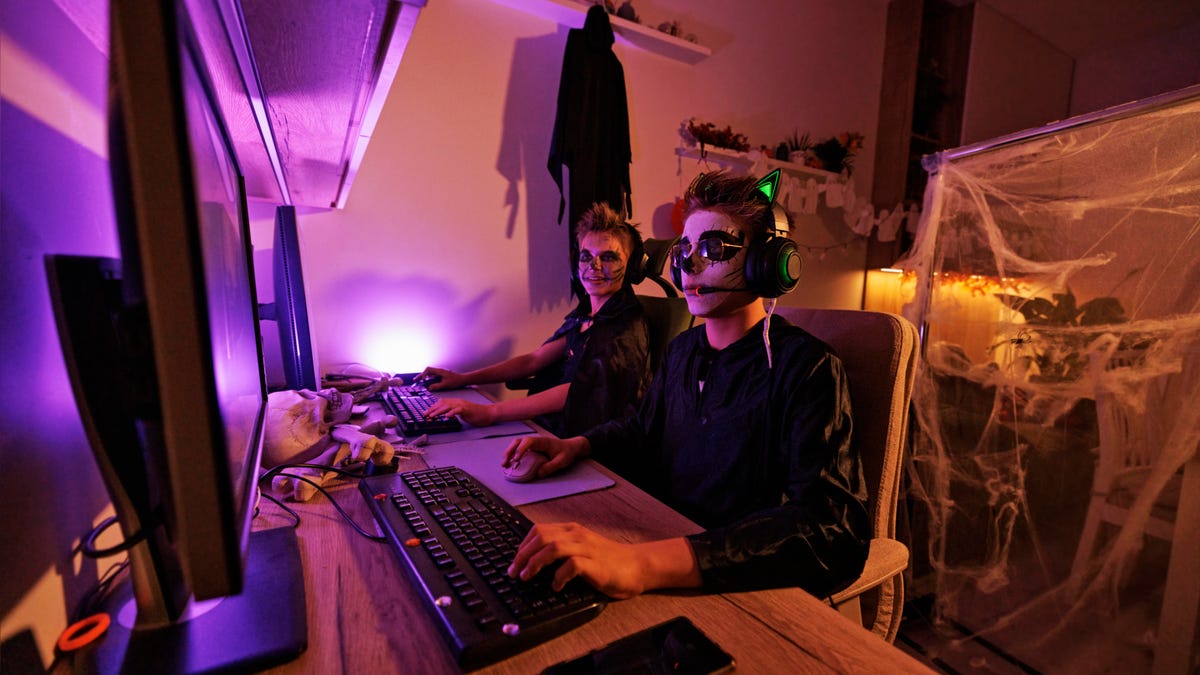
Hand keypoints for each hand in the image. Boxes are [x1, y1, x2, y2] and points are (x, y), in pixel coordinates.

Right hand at [417, 366, 464, 390]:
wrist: (463, 379)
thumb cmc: (456, 381)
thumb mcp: (446, 385)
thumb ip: (437, 386)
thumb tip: (429, 388)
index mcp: (440, 371)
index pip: (428, 369)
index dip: (424, 374)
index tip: (423, 380)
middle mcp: (439, 371)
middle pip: (427, 371)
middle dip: (421, 375)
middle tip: (415, 380)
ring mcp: (440, 373)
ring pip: (430, 374)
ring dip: (424, 377)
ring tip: (418, 381)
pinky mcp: (441, 376)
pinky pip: (433, 376)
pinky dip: (429, 379)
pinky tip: (426, 382)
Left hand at [424, 397, 496, 425]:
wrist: (488, 413)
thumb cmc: (477, 414)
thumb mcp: (462, 413)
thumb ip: (454, 413)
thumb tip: (445, 415)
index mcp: (456, 402)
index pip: (442, 403)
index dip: (433, 407)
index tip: (427, 413)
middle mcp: (458, 402)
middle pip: (442, 403)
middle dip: (432, 409)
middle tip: (425, 415)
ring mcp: (463, 405)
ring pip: (448, 406)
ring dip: (439, 411)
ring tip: (432, 416)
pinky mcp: (467, 409)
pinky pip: (458, 410)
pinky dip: (451, 413)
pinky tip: (447, 416)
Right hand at [502, 435, 586, 478]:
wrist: (570, 447)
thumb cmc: (566, 452)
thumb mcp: (562, 461)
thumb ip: (550, 467)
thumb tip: (537, 474)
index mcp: (543, 442)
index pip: (528, 442)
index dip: (521, 449)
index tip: (516, 459)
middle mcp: (536, 441)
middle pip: (518, 441)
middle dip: (510, 451)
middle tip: (505, 463)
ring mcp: (533, 444)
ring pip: (516, 444)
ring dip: (509, 453)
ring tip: (504, 464)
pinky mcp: (531, 448)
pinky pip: (519, 449)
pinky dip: (512, 455)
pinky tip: (509, 463)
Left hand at [506, 523, 648, 598]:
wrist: (638, 566)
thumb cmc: (608, 562)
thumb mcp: (582, 550)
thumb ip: (562, 552)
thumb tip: (533, 564)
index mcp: (572, 531)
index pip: (538, 530)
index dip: (522, 546)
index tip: (515, 562)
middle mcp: (577, 535)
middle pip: (541, 537)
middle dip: (523, 555)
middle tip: (514, 572)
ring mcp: (587, 548)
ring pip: (553, 546)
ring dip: (535, 562)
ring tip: (526, 577)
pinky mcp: (596, 564)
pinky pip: (572, 565)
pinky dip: (559, 576)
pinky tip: (556, 587)